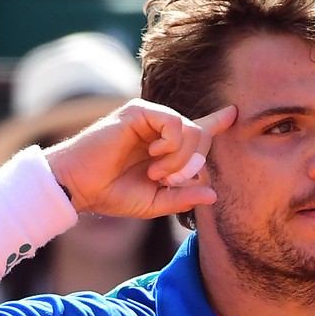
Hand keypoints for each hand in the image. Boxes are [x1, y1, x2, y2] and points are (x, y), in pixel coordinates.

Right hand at [45, 98, 236, 218]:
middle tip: (166, 181)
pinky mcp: (139, 112)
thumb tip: (213, 194)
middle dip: (192, 164)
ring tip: (156, 173)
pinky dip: (171, 145)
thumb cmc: (112, 193)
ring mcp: (150, 118)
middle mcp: (159, 130)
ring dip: (179, 159)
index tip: (233, 113)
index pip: (197, 130)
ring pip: (191, 130)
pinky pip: (175, 123)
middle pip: (201, 136)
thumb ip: (183, 198)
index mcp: (164, 148)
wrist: (80, 186)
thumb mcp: (154, 203)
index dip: (217, 122)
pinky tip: (154, 155)